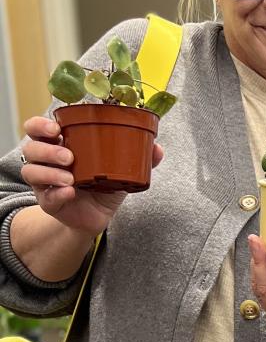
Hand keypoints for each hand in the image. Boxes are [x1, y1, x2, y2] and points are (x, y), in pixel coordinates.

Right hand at [17, 114, 164, 234]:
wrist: (98, 216)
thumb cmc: (103, 185)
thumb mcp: (120, 169)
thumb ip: (138, 158)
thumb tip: (158, 148)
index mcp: (60, 145)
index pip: (37, 129)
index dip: (40, 125)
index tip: (57, 127)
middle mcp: (46, 162)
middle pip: (31, 148)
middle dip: (47, 150)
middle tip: (69, 156)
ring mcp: (44, 183)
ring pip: (31, 171)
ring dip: (50, 172)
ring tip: (70, 176)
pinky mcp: (48, 202)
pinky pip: (46, 197)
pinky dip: (57, 193)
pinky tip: (69, 192)